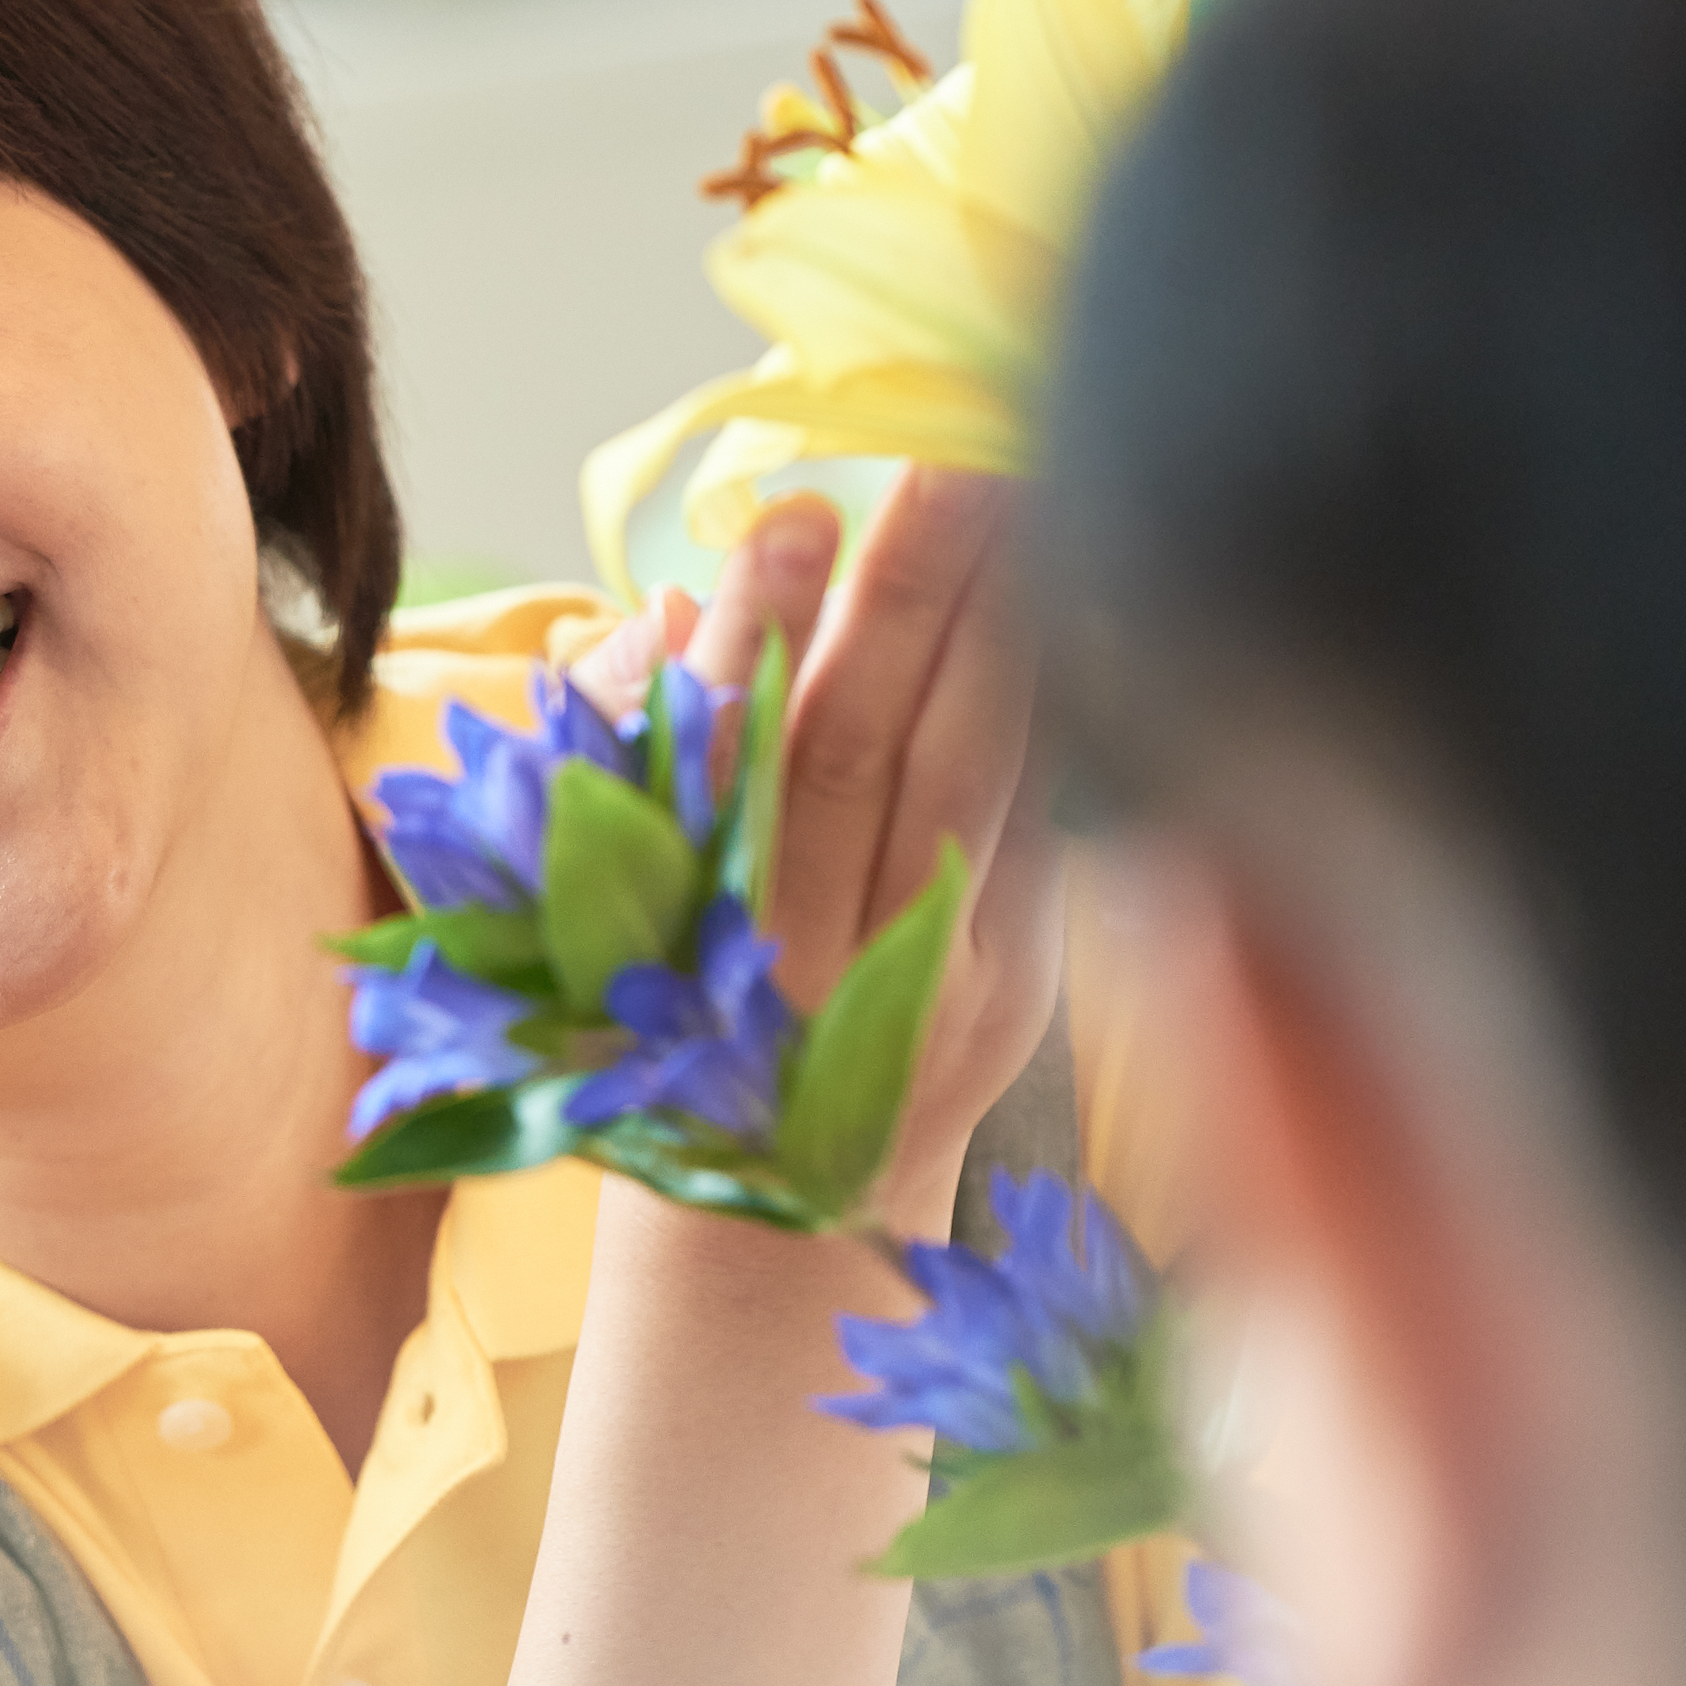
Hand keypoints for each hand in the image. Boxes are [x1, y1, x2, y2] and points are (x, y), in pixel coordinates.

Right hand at [568, 471, 1059, 1220]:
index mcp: (679, 943)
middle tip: (947, 451)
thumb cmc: (662, 1047)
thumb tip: (667, 618)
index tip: (794, 511)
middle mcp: (806, 970)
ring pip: (970, 779)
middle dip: (907, 592)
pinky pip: (1049, 831)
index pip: (717, 763)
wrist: (770, 1234)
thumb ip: (625, 761)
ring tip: (1030, 484)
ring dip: (1003, 621)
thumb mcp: (592, 922)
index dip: (754, 636)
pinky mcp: (1017, 993)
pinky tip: (1093, 601)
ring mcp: (926, 986)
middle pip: (862, 750)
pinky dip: (1068, 713)